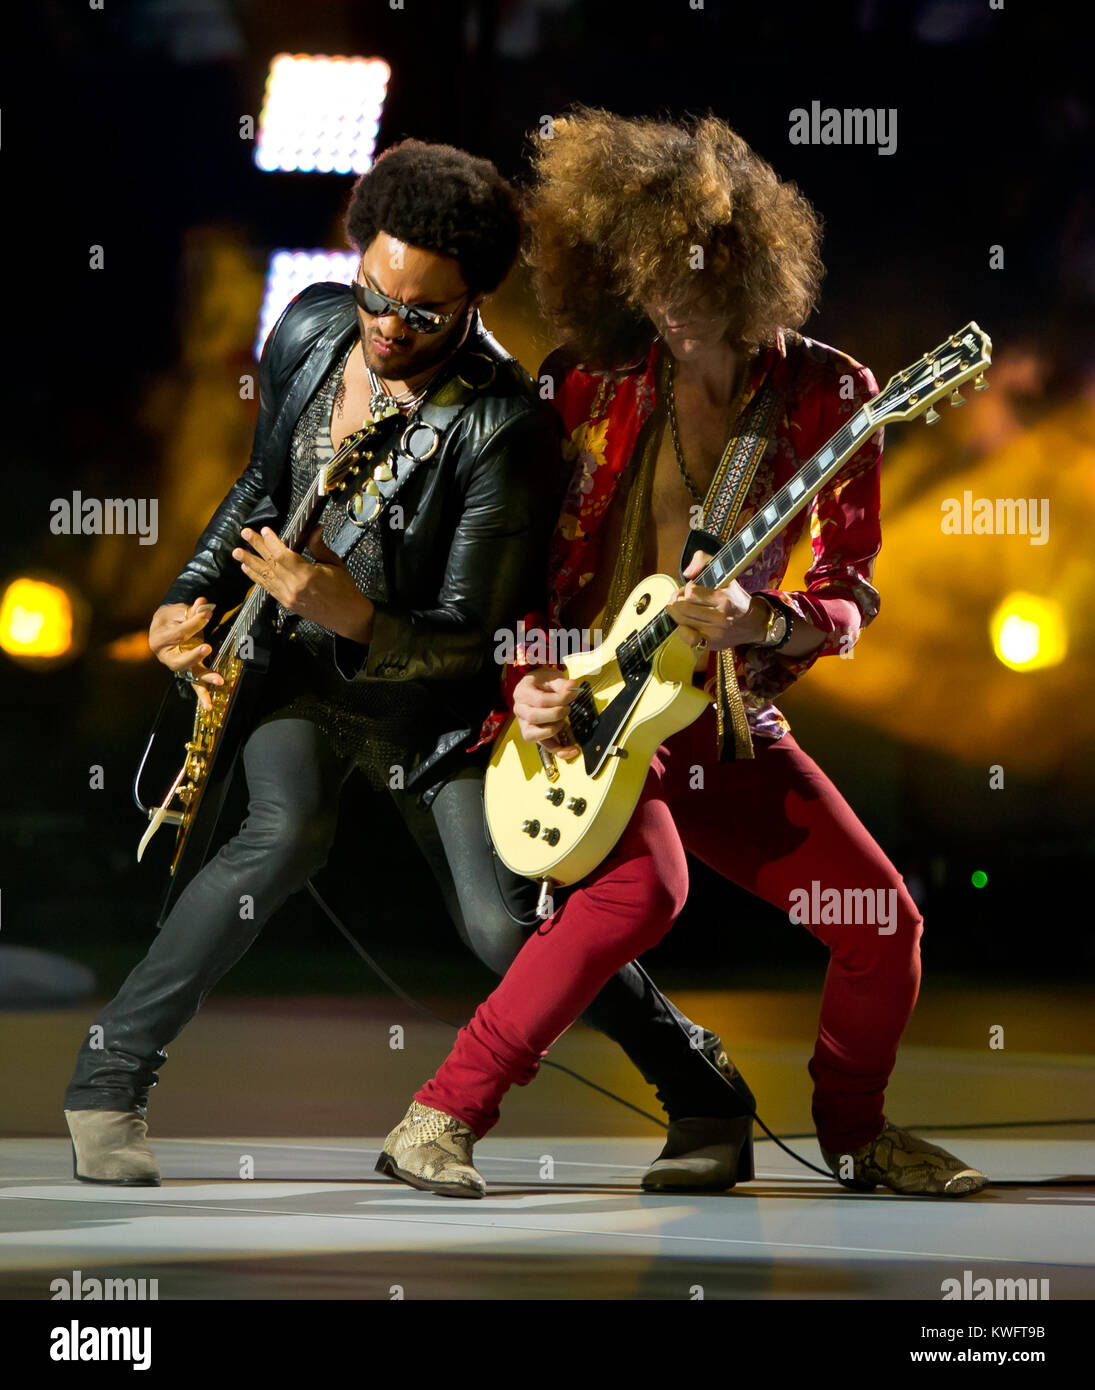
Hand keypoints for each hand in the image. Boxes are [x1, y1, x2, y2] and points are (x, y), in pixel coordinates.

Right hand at [149, 595, 222, 711]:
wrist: (164, 626)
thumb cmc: (171, 618)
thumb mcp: (177, 611)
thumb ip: (191, 610)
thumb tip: (203, 603)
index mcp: (159, 639)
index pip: (179, 633)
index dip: (194, 623)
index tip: (208, 614)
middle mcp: (165, 656)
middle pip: (178, 660)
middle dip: (193, 655)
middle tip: (207, 648)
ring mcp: (176, 665)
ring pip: (188, 674)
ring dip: (204, 679)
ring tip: (219, 680)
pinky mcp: (187, 671)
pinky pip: (194, 684)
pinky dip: (202, 695)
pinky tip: (209, 707)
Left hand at [232, 525, 374, 642]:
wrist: (346, 616)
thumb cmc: (344, 588)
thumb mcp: (334, 563)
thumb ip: (319, 546)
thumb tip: (313, 528)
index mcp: (308, 576)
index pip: (283, 555)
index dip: (272, 542)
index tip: (265, 530)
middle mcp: (294, 587)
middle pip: (271, 563)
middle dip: (256, 547)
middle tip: (244, 534)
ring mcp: (288, 597)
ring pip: (265, 576)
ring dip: (250, 563)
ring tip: (237, 553)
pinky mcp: (286, 603)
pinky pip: (267, 588)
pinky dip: (256, 578)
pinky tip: (248, 569)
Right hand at [513, 666, 581, 760]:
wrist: (536, 686)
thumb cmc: (542, 682)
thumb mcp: (551, 677)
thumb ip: (561, 683)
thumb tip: (572, 687)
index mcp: (522, 693)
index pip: (540, 700)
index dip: (559, 699)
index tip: (573, 694)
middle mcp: (520, 710)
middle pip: (534, 717)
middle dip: (556, 714)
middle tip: (567, 708)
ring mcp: (525, 724)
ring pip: (534, 735)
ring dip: (554, 729)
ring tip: (564, 721)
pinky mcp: (534, 734)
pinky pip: (545, 746)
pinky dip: (560, 750)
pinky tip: (573, 750)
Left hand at [664, 549, 769, 650]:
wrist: (754, 623)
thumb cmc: (736, 597)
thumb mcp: (726, 574)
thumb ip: (704, 561)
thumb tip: (687, 573)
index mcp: (724, 598)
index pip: (691, 592)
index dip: (685, 588)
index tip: (689, 588)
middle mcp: (720, 617)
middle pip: (683, 608)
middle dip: (676, 600)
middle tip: (679, 598)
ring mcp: (715, 633)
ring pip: (682, 622)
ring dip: (676, 613)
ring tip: (680, 608)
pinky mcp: (712, 644)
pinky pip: (687, 638)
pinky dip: (681, 629)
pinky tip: (685, 623)